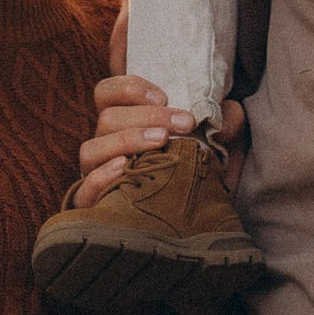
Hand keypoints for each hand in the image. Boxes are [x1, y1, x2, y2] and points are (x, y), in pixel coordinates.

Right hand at [75, 73, 244, 210]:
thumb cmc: (196, 177)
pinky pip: (84, 190)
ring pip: (91, 149)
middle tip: (184, 123)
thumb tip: (228, 121)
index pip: (107, 94)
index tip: (164, 94)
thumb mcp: (216, 147)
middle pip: (106, 118)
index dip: (129, 87)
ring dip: (126, 139)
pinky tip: (124, 169)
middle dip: (148, 115)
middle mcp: (105, 148)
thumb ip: (224, 124)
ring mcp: (96, 176)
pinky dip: (101, 177)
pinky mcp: (94, 207)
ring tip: (161, 142)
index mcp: (123, 126)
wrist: (192, 227)